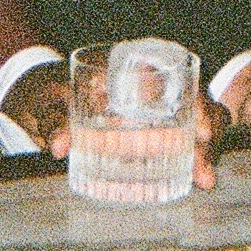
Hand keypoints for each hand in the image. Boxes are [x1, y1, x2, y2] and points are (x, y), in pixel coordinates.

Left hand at [11, 60, 225, 191]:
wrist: (41, 105)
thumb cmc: (49, 95)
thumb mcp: (49, 104)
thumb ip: (54, 122)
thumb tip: (59, 147)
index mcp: (131, 69)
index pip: (176, 76)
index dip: (194, 100)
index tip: (199, 130)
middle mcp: (152, 89)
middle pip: (196, 103)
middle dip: (209, 133)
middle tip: (204, 171)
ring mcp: (156, 113)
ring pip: (197, 123)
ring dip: (206, 149)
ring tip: (205, 180)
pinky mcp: (152, 137)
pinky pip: (183, 144)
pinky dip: (193, 160)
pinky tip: (198, 181)